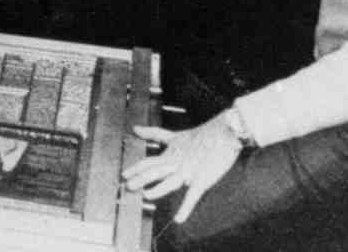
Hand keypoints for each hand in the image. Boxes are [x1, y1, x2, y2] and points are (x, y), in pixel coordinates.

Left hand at [120, 116, 244, 223]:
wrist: (224, 133)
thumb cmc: (201, 135)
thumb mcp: (174, 135)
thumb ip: (154, 134)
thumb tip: (135, 129)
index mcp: (170, 155)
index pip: (149, 162)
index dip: (136, 168)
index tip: (123, 175)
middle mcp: (176, 163)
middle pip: (155, 171)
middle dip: (140, 179)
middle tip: (127, 186)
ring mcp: (188, 172)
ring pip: (170, 181)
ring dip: (158, 189)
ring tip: (146, 195)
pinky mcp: (202, 180)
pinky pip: (192, 196)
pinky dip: (186, 208)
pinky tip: (178, 219)